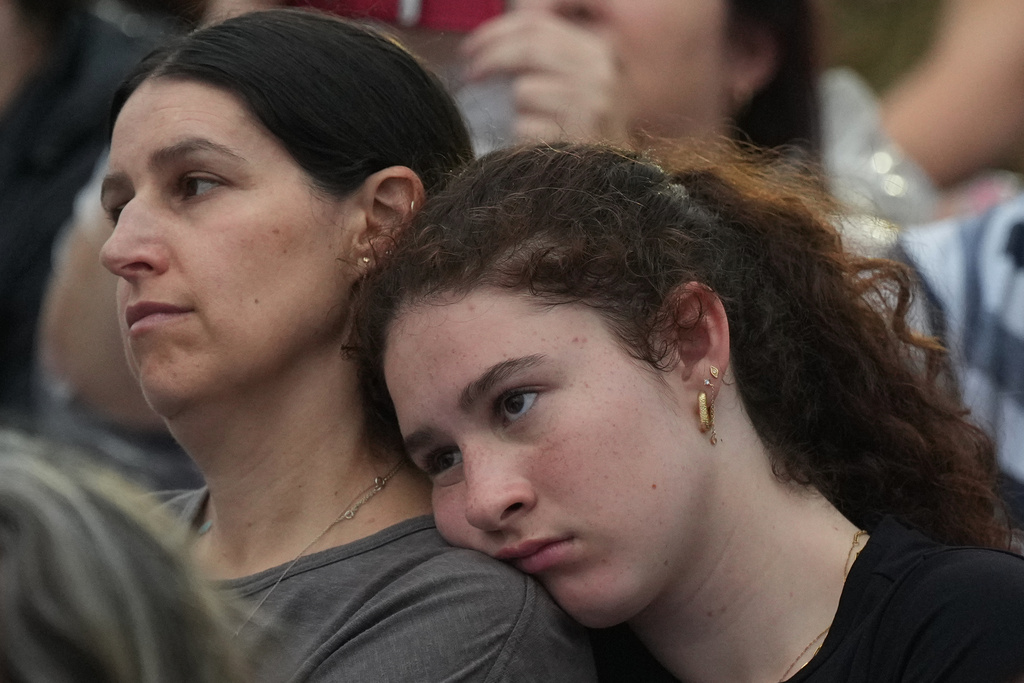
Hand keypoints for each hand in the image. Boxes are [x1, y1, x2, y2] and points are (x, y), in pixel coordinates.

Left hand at [461, 9, 632, 145]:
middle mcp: (599, 74)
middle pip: (528, 49)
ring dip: (515, 108)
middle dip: (489, 59)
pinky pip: (524, 127)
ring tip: (532, 122)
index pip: (537, 25)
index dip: (495, 32)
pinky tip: (537, 144)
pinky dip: (521, 136)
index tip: (470, 48)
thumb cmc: (588, 127)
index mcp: (599, 51)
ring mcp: (589, 107)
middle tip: (470, 74)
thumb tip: (494, 38)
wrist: (616, 176)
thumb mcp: (581, 79)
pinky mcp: (574, 139)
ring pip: (524, 90)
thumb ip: (546, 53)